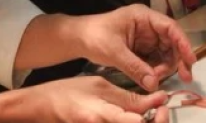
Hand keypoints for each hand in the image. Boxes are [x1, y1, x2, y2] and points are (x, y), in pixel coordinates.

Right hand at [14, 76, 170, 122]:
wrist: (43, 107)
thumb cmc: (67, 93)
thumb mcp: (100, 86)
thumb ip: (128, 96)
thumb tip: (156, 99)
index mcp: (102, 116)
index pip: (138, 122)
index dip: (157, 115)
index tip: (162, 103)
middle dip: (157, 122)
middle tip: (160, 110)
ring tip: (150, 113)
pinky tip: (136, 117)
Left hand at [75, 5, 196, 91]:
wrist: (78, 39)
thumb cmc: (94, 36)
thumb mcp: (114, 51)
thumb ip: (134, 67)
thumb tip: (154, 83)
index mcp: (143, 16)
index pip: (170, 27)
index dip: (183, 43)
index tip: (190, 60)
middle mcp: (148, 26)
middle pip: (172, 42)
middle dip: (177, 59)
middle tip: (184, 78)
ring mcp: (146, 37)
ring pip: (166, 53)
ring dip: (166, 67)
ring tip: (157, 79)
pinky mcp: (142, 49)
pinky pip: (156, 60)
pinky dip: (156, 70)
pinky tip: (152, 78)